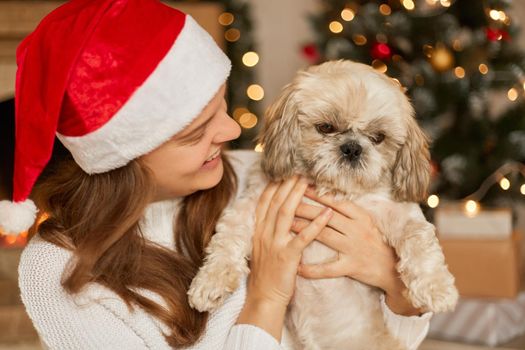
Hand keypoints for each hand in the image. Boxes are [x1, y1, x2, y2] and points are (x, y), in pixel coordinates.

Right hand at [236, 176, 333, 338]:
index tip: (285, 172)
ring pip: (286, 214)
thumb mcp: (262, 247)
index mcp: (259, 230)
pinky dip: (316, 224)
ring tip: (310, 183)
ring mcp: (275, 244)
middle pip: (276, 202)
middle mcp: (264, 233)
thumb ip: (267, 229)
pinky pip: (303, 237)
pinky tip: (328, 213)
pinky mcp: (287, 256)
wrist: (265, 297)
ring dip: (299, 196)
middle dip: (288, 184)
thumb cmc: (267, 273)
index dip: (275, 185)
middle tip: (300, 170)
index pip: (265, 202)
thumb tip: (275, 212)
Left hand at [291, 186, 422, 315]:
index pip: (336, 202)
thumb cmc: (377, 243)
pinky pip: (329, 269)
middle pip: (326, 217)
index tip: (301, 187)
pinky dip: (312, 270)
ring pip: (325, 236)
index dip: (318, 194)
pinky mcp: (352, 267)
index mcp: (361, 217)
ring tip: (286, 225)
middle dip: (304, 209)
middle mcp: (357, 230)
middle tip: (286, 203)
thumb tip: (327, 196)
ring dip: (304, 230)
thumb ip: (349, 211)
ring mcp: (354, 249)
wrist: (393, 269)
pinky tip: (297, 267)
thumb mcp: (366, 222)